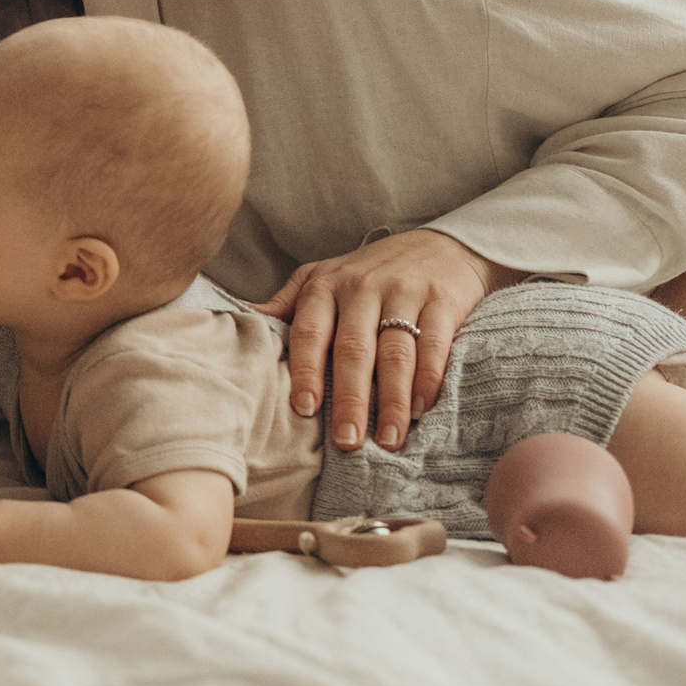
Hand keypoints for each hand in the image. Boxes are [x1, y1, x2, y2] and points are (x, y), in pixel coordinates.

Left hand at [255, 229, 521, 453]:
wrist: (440, 244)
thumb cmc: (370, 271)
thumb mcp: (324, 276)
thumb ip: (289, 302)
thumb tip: (243, 320)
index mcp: (325, 286)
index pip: (310, 332)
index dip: (306, 371)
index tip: (304, 410)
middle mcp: (362, 288)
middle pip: (353, 349)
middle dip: (349, 398)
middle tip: (347, 441)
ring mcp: (403, 293)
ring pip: (394, 352)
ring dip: (391, 400)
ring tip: (388, 439)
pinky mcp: (442, 301)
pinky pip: (434, 344)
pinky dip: (429, 379)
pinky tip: (423, 409)